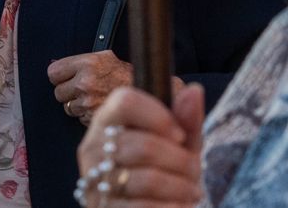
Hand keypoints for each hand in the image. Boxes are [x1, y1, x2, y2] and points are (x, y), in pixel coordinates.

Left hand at [49, 51, 134, 124]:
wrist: (143, 92)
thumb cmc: (122, 75)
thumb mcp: (102, 58)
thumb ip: (79, 62)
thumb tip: (55, 65)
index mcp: (86, 64)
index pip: (53, 72)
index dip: (59, 76)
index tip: (65, 78)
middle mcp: (86, 82)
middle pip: (58, 92)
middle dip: (67, 93)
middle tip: (81, 90)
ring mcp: (89, 101)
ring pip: (68, 108)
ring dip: (77, 106)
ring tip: (92, 99)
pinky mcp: (93, 117)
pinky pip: (80, 118)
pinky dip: (86, 116)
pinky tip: (97, 107)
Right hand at [76, 84, 205, 207]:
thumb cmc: (160, 169)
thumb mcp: (176, 144)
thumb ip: (185, 119)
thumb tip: (194, 90)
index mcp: (106, 120)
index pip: (125, 101)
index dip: (158, 116)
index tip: (179, 134)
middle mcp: (93, 148)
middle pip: (144, 145)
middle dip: (182, 161)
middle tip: (194, 171)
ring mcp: (95, 182)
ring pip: (149, 179)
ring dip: (181, 187)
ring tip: (191, 191)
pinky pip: (146, 207)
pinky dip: (172, 206)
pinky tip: (178, 204)